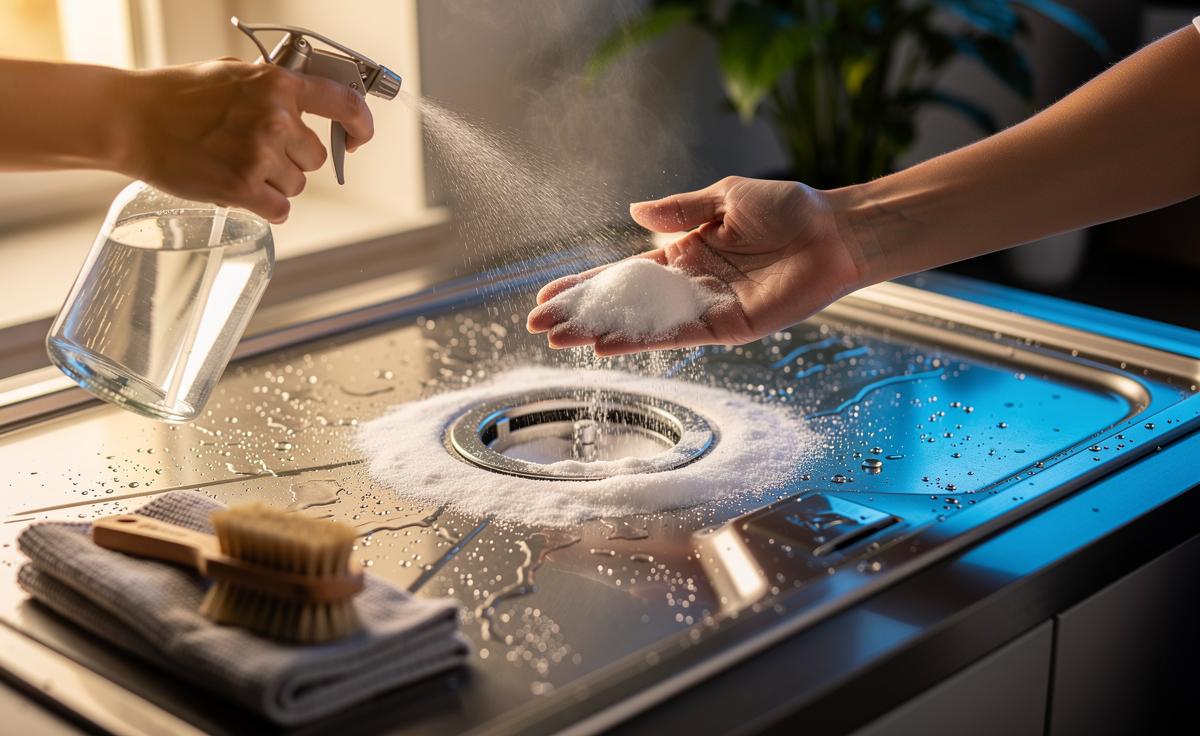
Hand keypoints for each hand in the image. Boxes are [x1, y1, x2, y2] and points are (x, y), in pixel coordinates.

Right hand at [120, 59, 373, 222]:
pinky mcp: (243, 188)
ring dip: (274, 182)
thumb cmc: (177, 95)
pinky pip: (280, 210)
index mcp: (278, 85)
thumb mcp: (233, 74)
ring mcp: (260, 154)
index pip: (345, 104)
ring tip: (236, 165)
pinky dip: (266, 207)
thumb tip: (305, 104)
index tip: (357, 139)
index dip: (360, 126)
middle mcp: (276, 119)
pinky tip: (242, 192)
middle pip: (316, 158)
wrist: (132, 119)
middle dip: (292, 159)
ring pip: (297, 185)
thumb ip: (273, 89)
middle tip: (254, 151)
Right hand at [527, 176, 867, 355]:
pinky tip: (608, 345)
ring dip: (601, 333)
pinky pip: (678, 336)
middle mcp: (688, 284)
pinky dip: (642, 340)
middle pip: (623, 304)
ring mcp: (705, 308)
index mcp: (684, 251)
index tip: (549, 293)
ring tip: (561, 341)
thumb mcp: (725, 197)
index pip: (623, 273)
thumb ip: (680, 210)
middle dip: (581, 314)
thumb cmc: (789, 210)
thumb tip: (633, 211)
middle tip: (539, 326)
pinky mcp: (728, 327)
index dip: (586, 284)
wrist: (835, 232)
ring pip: (642, 324)